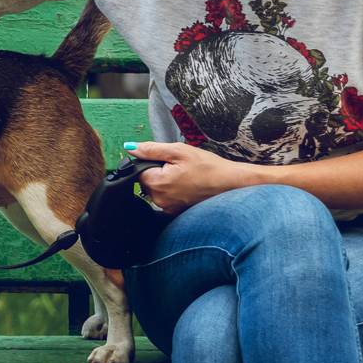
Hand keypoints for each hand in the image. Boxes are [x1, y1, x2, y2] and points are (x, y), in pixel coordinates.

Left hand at [125, 141, 251, 214]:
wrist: (232, 184)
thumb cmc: (208, 167)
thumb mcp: (178, 151)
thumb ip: (151, 149)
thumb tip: (130, 148)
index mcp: (157, 183)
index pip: (138, 171)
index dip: (151, 162)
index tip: (167, 161)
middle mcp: (159, 200)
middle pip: (147, 182)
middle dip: (158, 172)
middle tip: (180, 167)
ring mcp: (168, 209)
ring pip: (157, 190)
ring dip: (166, 182)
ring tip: (186, 177)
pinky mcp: (177, 213)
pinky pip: (167, 199)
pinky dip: (174, 191)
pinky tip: (189, 186)